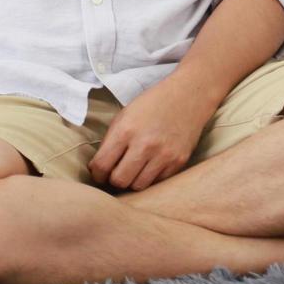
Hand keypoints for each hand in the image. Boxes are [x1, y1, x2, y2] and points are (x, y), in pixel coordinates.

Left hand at [88, 76, 215, 191]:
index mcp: (125, 131)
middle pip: (119, 181)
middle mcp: (144, 145)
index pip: (102, 165)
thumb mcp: (124, 116)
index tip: (98, 174)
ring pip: (138, 186)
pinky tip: (149, 166)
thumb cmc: (151, 104)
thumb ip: (111, 141)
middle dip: (113, 180)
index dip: (96, 174)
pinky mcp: (178, 162)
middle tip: (115, 173)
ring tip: (132, 170)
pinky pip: (157, 182)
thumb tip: (99, 167)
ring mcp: (163, 155)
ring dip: (132, 181)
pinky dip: (150, 178)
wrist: (187, 97)